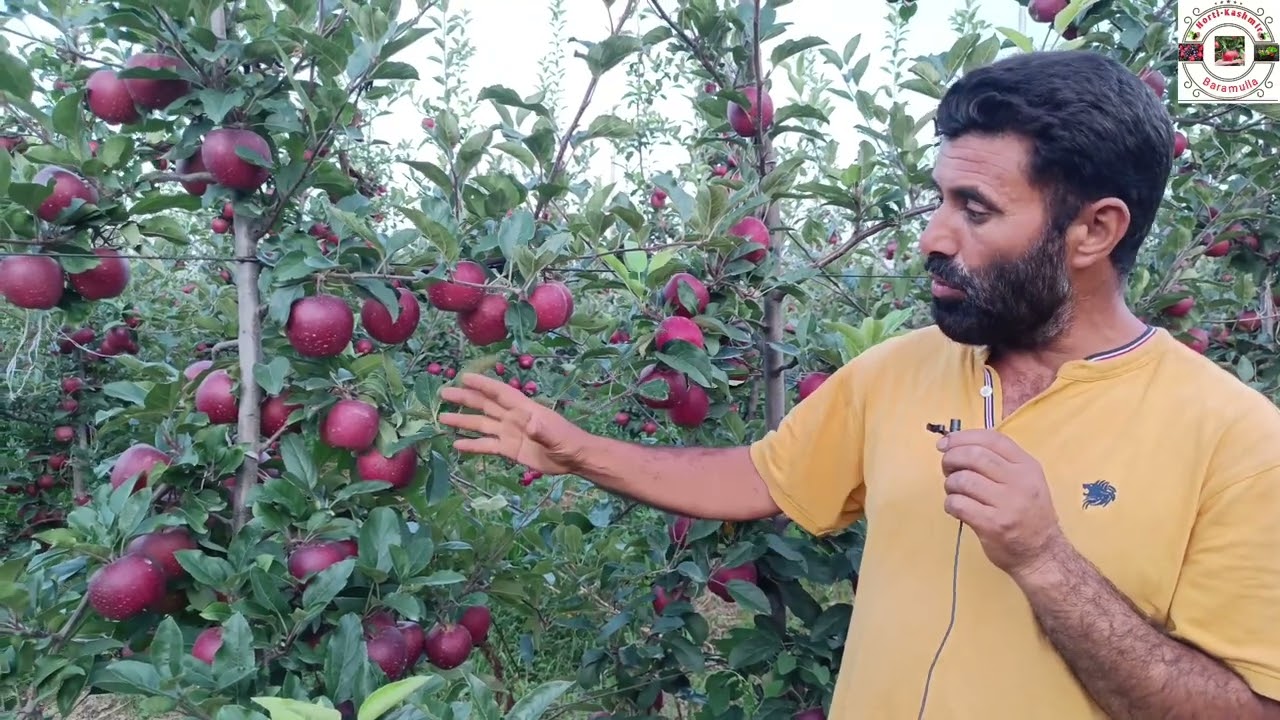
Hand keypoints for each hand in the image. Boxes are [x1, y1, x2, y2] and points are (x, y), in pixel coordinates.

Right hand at [438, 372, 588, 474]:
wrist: (574, 458)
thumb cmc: (568, 442)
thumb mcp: (556, 437)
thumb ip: (542, 430)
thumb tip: (530, 422)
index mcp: (524, 409)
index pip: (500, 393)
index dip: (483, 385)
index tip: (464, 377)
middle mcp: (512, 418)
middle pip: (485, 405)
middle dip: (465, 398)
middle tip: (444, 393)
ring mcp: (509, 433)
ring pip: (481, 424)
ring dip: (463, 420)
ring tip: (442, 418)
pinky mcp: (508, 449)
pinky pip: (486, 445)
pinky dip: (472, 445)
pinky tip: (456, 444)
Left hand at [937, 429, 1064, 578]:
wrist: (1042, 555)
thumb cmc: (1027, 515)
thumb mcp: (1026, 481)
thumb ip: (1000, 462)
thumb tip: (957, 445)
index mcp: (1027, 466)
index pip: (992, 439)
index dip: (963, 437)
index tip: (945, 443)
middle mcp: (1020, 482)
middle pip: (975, 455)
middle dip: (951, 458)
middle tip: (946, 468)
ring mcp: (1007, 504)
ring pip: (963, 479)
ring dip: (950, 484)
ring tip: (954, 492)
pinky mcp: (993, 525)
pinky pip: (959, 504)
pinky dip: (950, 503)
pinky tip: (955, 508)